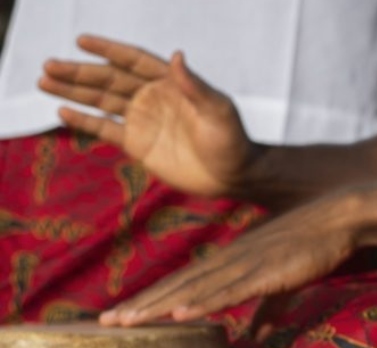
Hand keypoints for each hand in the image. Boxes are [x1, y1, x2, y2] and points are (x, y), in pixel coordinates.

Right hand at [38, 35, 255, 197]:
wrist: (233, 176)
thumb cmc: (232, 140)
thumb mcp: (218, 111)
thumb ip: (195, 86)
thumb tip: (176, 56)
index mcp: (171, 83)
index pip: (133, 60)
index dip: (108, 49)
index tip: (81, 40)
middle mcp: (153, 97)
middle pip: (109, 79)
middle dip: (79, 72)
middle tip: (49, 65)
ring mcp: (143, 120)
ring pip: (102, 101)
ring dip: (74, 91)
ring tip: (43, 81)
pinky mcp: (138, 144)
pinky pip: (105, 129)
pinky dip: (84, 121)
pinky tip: (61, 111)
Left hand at [98, 195, 356, 325]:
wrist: (339, 218)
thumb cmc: (313, 246)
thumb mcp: (283, 282)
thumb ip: (268, 311)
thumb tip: (255, 338)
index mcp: (231, 260)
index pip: (183, 284)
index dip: (151, 300)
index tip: (121, 316)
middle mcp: (229, 259)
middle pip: (178, 286)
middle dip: (141, 305)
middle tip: (106, 324)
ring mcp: (246, 264)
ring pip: (195, 289)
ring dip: (159, 305)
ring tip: (127, 322)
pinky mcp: (267, 272)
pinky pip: (230, 290)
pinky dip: (204, 302)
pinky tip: (180, 313)